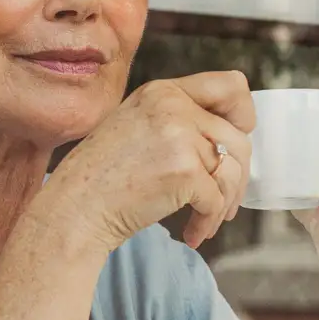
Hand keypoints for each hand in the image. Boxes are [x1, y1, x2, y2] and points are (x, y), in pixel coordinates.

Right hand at [40, 71, 254, 252]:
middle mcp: (173, 107)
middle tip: (223, 202)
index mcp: (163, 92)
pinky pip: (216, 201)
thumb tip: (232, 138)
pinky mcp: (185, 172)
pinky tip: (191, 234)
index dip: (244, 115)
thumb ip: (177, 120)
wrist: (74, 209)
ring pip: (233, 172)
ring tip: (207, 221)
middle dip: (237, 177)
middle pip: (239, 138)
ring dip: (225, 204)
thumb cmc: (101, 178)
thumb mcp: (135, 126)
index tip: (234, 143)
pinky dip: (207, 223)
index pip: (231, 85)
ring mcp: (180, 137)